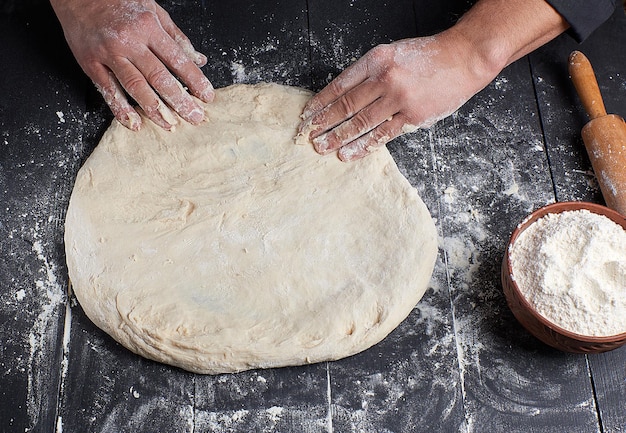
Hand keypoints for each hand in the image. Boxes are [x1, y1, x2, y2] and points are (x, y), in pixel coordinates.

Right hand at [50, 0, 214, 129]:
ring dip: (155, 109)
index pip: (178, 59)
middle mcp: (130, 42)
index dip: (194, 80)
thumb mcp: (154, 11)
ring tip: (170, 125)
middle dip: (179, 101)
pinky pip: (109, 90)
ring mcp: (109, 55)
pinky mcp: (91, 65)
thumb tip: (199, 60)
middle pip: (159, 77)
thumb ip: (177, 38)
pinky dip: (121, 109)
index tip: (206, 96)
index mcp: (148, 28)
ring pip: (136, 87)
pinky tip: (134, 123)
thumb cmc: (119, 2)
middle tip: (194, 117)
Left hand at [299, 34, 492, 160]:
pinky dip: (363, 146)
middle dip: (324, 123)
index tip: (308, 114)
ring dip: (338, 137)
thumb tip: (344, 98)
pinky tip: (349, 153)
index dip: (321, 102)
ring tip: (323, 147)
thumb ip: (370, 73)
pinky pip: (383, 135)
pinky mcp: (413, 117)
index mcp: (376, 60)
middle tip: (308, 135)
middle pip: (346, 105)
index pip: (340, 85)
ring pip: (361, 122)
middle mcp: (385, 78)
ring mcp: (399, 99)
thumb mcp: (392, 53)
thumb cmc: (428, 56)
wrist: (463, 58)